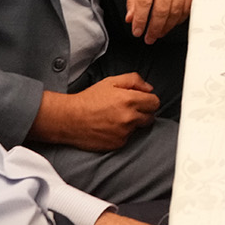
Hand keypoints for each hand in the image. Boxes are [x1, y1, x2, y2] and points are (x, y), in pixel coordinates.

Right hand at [31, 73, 158, 150]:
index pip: (155, 103)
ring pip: (139, 128)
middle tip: (128, 109)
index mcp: (130, 100)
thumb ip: (134, 80)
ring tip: (116, 118)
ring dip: (133, 123)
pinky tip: (110, 127)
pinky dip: (122, 133)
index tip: (141, 100)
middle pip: (150, 117)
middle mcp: (129, 118)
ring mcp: (124, 133)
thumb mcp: (111, 81)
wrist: (69, 119)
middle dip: (143, 112)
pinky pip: (128, 138)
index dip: (148, 100)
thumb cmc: (89, 100)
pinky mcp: (118, 144)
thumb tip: (149, 88)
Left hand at [126, 0, 195, 42]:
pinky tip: (171, 23)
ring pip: (175, 11)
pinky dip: (178, 20)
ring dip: (166, 27)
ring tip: (158, 33)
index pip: (144, 2)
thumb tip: (131, 19)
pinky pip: (187, 8)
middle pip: (161, 9)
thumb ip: (133, 0)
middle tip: (149, 38)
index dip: (140, 20)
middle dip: (154, 28)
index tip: (137, 31)